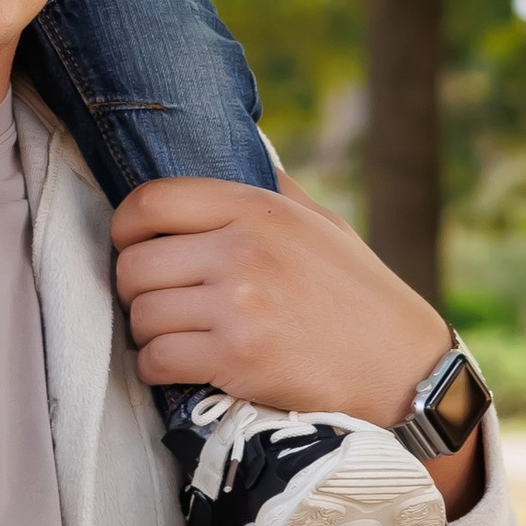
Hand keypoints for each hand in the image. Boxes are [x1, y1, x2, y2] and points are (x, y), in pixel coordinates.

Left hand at [111, 176, 482, 508]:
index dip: (124, 227)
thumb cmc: (360, 295)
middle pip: (134, 265)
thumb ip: (275, 191)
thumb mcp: (323, 223)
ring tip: (174, 336)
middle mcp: (242, 250)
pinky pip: (156, 359)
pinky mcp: (236, 358)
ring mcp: (238, 305)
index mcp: (258, 209)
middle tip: (155, 303)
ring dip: (148, 333)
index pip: (151, 201)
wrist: (401, 367)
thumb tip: (245, 156)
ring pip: (142, 315)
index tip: (131, 247)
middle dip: (134, 289)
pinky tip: (180, 367)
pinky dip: (157, 369)